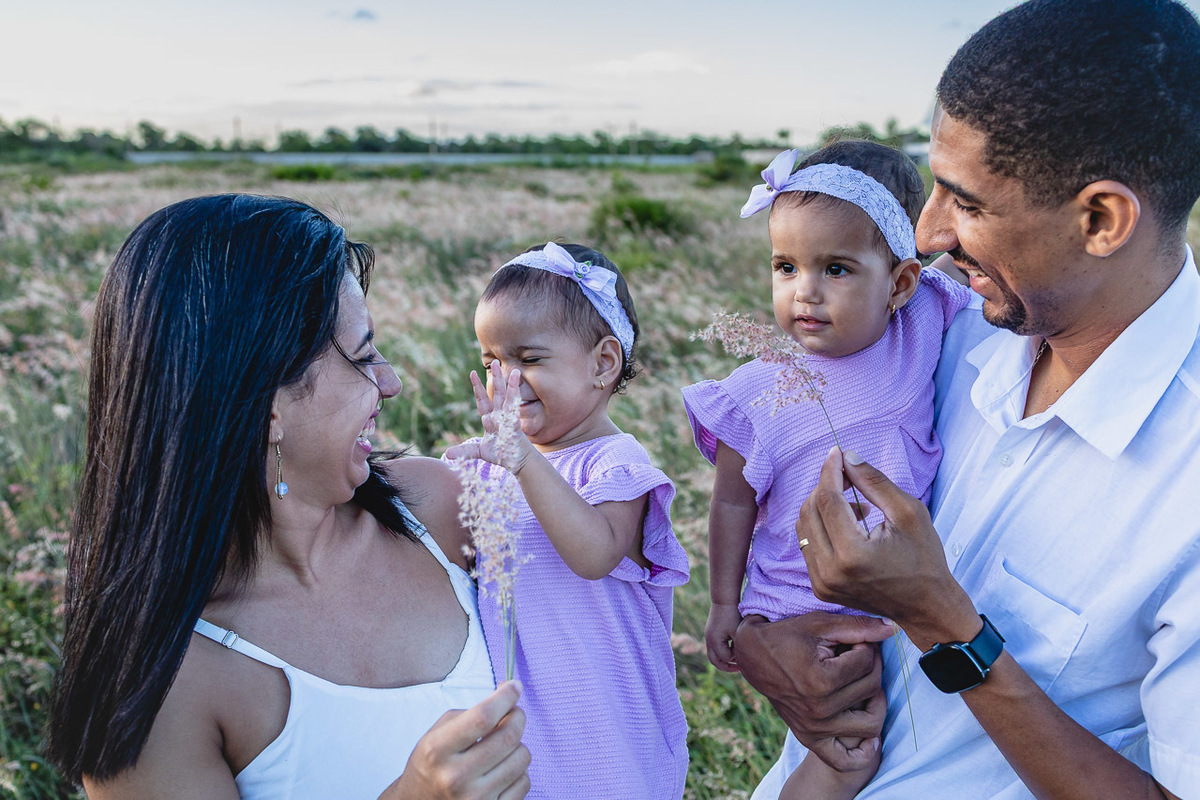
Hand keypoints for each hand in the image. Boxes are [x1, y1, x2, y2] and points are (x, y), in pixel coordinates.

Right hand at [382, 682, 530, 799]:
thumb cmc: (432, 764)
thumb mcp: (438, 734)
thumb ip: (471, 714)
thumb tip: (510, 695)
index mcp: (437, 750)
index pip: (481, 718)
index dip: (504, 698)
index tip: (514, 686)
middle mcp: (456, 777)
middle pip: (508, 737)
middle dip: (517, 717)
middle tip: (513, 712)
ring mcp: (476, 799)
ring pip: (522, 758)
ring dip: (517, 746)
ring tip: (500, 747)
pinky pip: (524, 782)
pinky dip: (518, 771)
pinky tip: (501, 770)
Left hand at [444, 361, 531, 474]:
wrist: (518, 462)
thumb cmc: (500, 453)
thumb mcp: (479, 452)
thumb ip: (465, 451)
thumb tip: (447, 454)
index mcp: (491, 418)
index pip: (483, 400)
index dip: (478, 387)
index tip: (472, 373)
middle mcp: (501, 416)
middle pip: (498, 394)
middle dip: (497, 378)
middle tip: (495, 363)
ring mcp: (509, 421)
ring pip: (510, 400)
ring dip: (512, 386)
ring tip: (515, 371)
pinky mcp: (516, 430)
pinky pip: (514, 417)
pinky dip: (514, 408)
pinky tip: (517, 394)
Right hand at [704, 602, 743, 671]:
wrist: (724, 598)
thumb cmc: (734, 614)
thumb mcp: (739, 631)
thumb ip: (740, 647)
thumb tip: (744, 659)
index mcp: (714, 641)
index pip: (725, 658)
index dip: (736, 657)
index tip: (744, 650)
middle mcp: (708, 640)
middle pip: (714, 661)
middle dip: (726, 667)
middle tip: (739, 669)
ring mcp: (708, 636)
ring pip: (713, 655)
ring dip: (724, 660)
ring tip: (736, 662)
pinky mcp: (710, 632)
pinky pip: (714, 647)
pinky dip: (722, 651)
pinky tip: (733, 648)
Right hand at [733, 612, 891, 771]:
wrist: (750, 656)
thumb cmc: (784, 635)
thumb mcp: (818, 624)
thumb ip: (858, 626)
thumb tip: (893, 629)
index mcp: (820, 681)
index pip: (867, 663)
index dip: (866, 646)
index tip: (853, 641)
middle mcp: (818, 709)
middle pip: (871, 689)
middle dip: (870, 666)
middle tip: (857, 656)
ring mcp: (814, 727)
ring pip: (871, 722)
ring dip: (875, 701)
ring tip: (862, 683)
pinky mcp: (810, 737)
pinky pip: (845, 760)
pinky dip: (862, 752)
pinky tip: (868, 733)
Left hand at [799, 447, 978, 649]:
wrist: (927, 608)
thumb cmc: (925, 559)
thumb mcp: (909, 513)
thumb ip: (875, 482)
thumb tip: (847, 456)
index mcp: (852, 554)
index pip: (827, 500)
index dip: (830, 472)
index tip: (837, 453)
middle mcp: (830, 572)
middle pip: (810, 511)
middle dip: (826, 486)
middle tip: (849, 477)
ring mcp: (821, 583)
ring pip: (805, 527)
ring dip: (823, 507)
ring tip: (857, 507)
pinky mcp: (820, 588)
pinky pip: (809, 545)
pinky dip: (823, 528)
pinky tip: (850, 526)